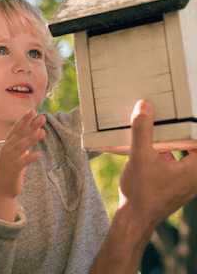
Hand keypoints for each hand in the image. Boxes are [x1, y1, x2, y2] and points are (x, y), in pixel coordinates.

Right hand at [0, 109, 45, 221]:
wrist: (2, 189)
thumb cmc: (12, 167)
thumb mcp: (18, 152)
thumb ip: (24, 141)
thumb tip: (35, 128)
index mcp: (8, 143)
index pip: (16, 128)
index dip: (24, 119)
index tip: (33, 110)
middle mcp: (6, 149)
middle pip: (20, 135)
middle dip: (31, 125)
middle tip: (42, 118)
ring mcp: (8, 159)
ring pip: (21, 146)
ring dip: (32, 138)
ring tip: (42, 132)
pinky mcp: (12, 170)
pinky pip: (21, 163)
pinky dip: (29, 158)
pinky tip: (38, 153)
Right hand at [89, 100, 196, 272]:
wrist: (134, 218)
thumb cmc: (140, 192)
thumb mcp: (139, 156)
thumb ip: (143, 130)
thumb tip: (144, 106)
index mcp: (195, 169)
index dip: (195, 126)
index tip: (190, 112)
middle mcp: (196, 176)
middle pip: (196, 148)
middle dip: (187, 133)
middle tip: (179, 116)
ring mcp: (189, 181)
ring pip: (190, 155)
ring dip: (180, 142)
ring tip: (166, 127)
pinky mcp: (179, 184)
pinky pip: (182, 162)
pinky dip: (173, 152)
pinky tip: (155, 146)